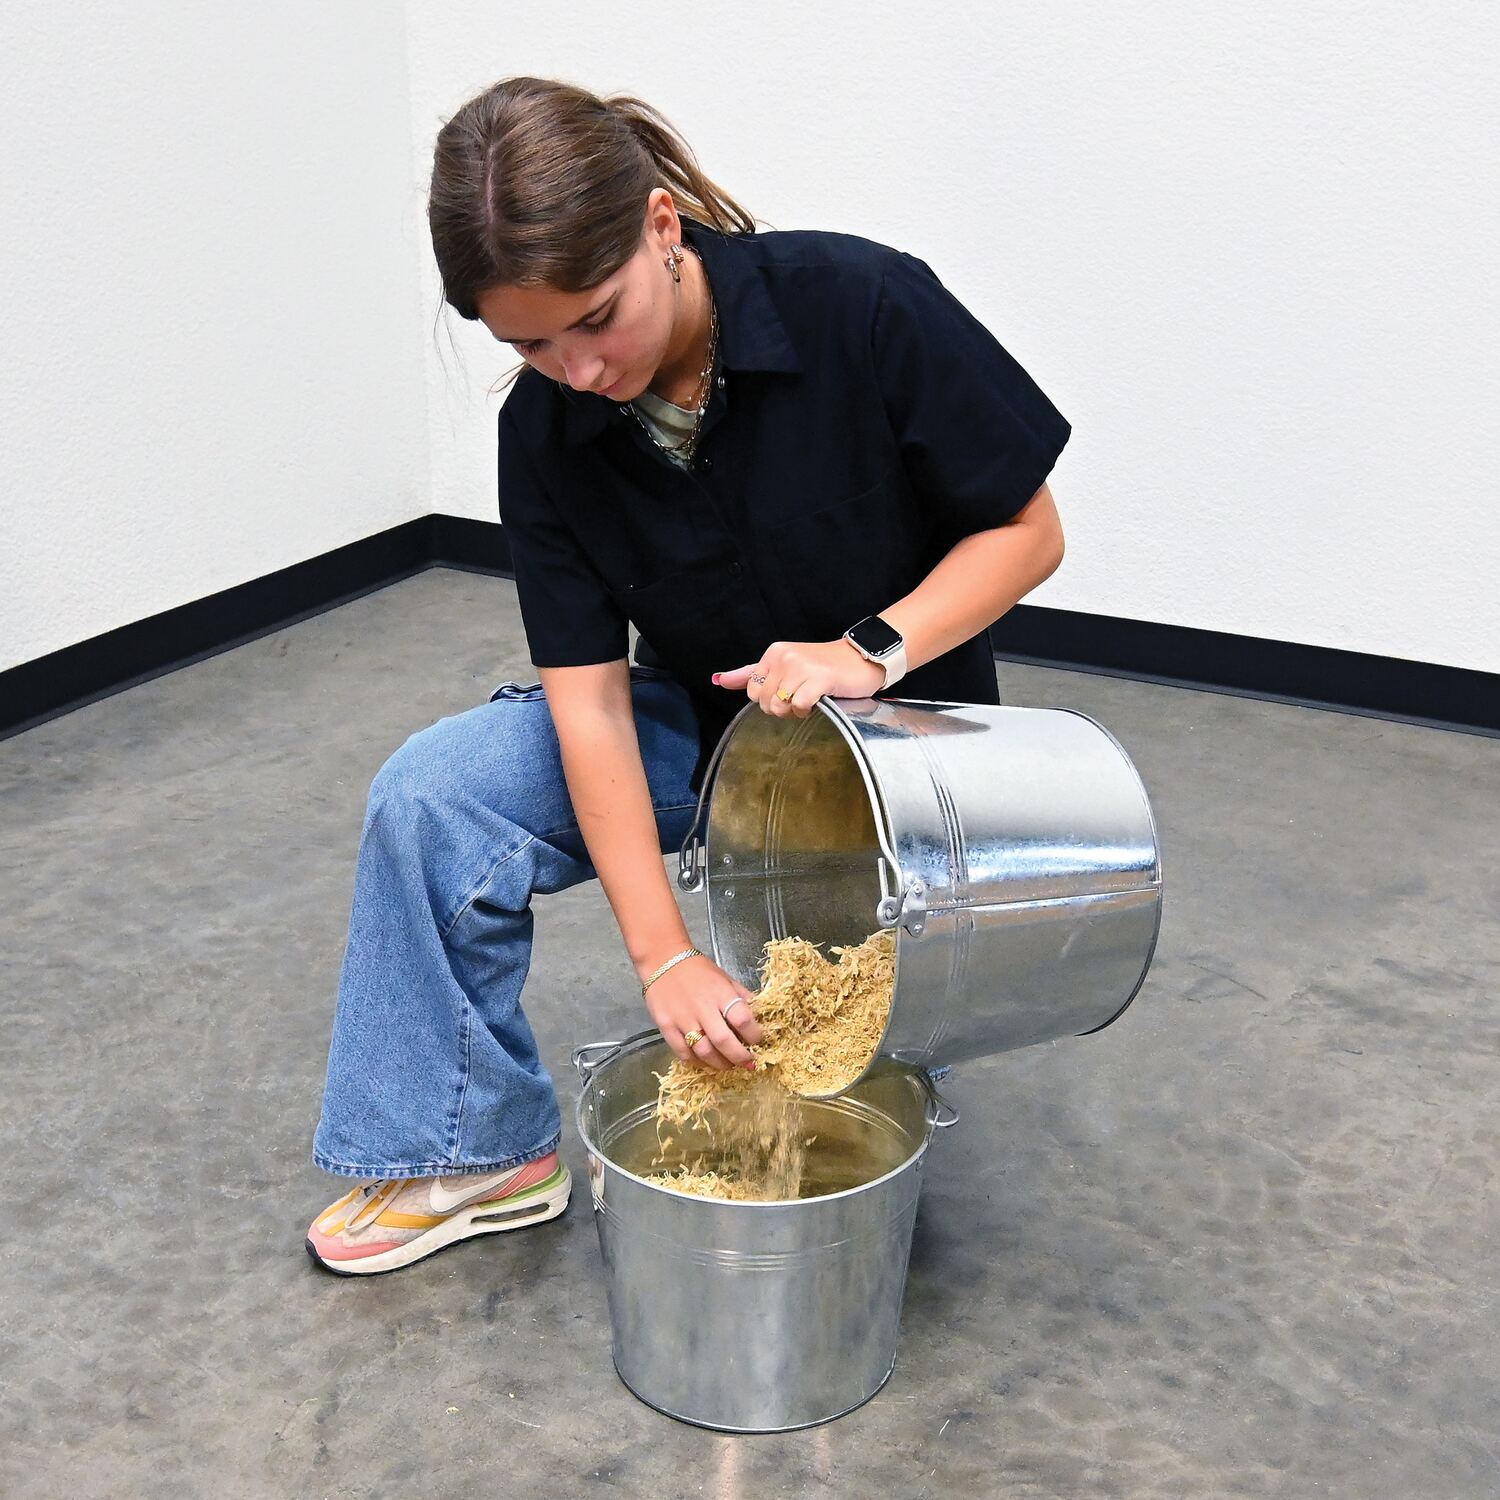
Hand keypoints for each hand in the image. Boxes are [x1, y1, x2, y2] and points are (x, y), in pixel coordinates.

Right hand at [643, 955, 763, 1068]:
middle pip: (724, 1041)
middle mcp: (702, 1007)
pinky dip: (698, 1062)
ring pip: (704, 1052)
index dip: (754, 1035)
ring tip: (729, 1065)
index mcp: (720, 993)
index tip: (758, 1041)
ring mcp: (682, 1019)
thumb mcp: (725, 978)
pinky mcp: (666, 1027)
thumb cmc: (697, 969)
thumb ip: (741, 997)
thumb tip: (759, 1017)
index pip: (743, 1019)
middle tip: (748, 1063)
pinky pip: (683, 1053)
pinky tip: (706, 1061)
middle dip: (740, 1057)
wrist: (662, 960)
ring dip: (720, 1064)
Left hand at [712, 639, 885, 718]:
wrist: (860, 659)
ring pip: (779, 706)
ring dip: (795, 712)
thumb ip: (751, 673)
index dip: (769, 700)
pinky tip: (818, 702)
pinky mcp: (819, 678)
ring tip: (810, 699)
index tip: (788, 692)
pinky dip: (807, 711)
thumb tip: (719, 680)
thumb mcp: (784, 665)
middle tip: (801, 697)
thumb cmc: (824, 666)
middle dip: (781, 709)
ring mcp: (801, 667)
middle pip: (764, 702)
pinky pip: (798, 706)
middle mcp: (785, 657)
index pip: (752, 690)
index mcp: (774, 653)